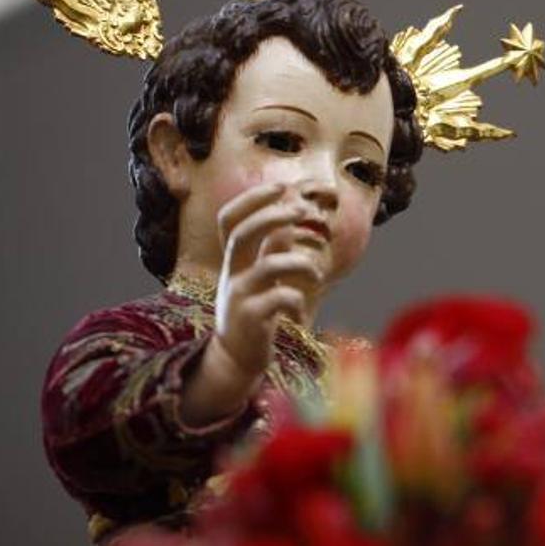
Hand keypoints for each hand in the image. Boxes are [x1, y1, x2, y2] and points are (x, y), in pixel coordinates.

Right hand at [213, 182, 322, 379]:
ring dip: (302, 264)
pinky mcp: (250, 319)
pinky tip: (299, 316)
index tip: (280, 186)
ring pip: (269, 265)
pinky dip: (297, 302)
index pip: (229, 220)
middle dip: (272, 216)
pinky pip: (280, 298)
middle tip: (301, 210)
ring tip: (315, 276)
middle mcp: (231, 274)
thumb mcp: (259, 278)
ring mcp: (238, 296)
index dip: (251, 199)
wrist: (235, 359)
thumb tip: (289, 218)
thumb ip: (271, 249)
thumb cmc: (254, 311)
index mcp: (233, 261)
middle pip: (242, 234)